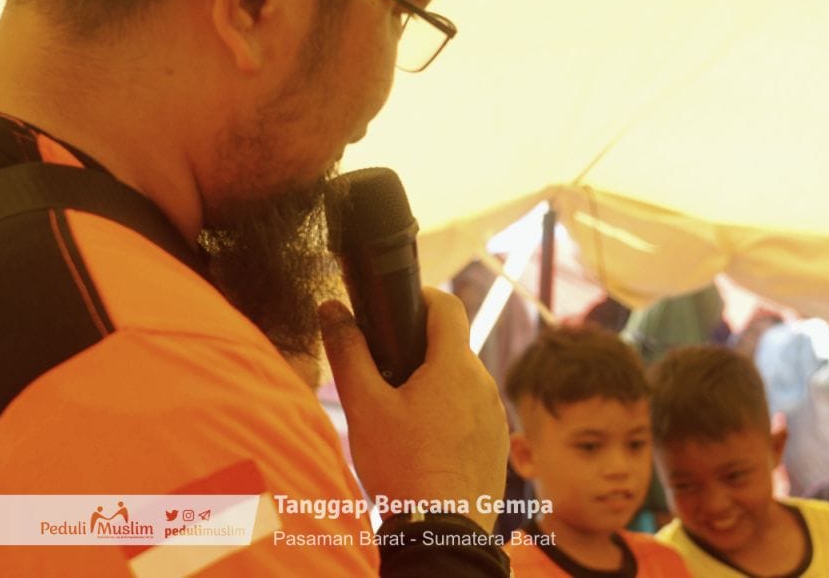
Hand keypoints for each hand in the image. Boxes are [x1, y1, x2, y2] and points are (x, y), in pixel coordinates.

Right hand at [318, 287, 508, 532]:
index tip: (398, 308)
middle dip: (420, 351)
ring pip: (463, 382)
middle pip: (452, 347)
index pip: (449, 305)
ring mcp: (495, 415)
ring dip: (436, 385)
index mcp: (455, 366)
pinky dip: (451, 415)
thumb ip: (348, 352)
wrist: (441, 532)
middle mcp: (483, 383)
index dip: (423, 297)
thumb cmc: (402, 467)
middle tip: (386, 371)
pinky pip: (473, 413)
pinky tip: (425, 441)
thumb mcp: (364, 407)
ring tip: (402, 413)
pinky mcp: (496, 442)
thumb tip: (331, 309)